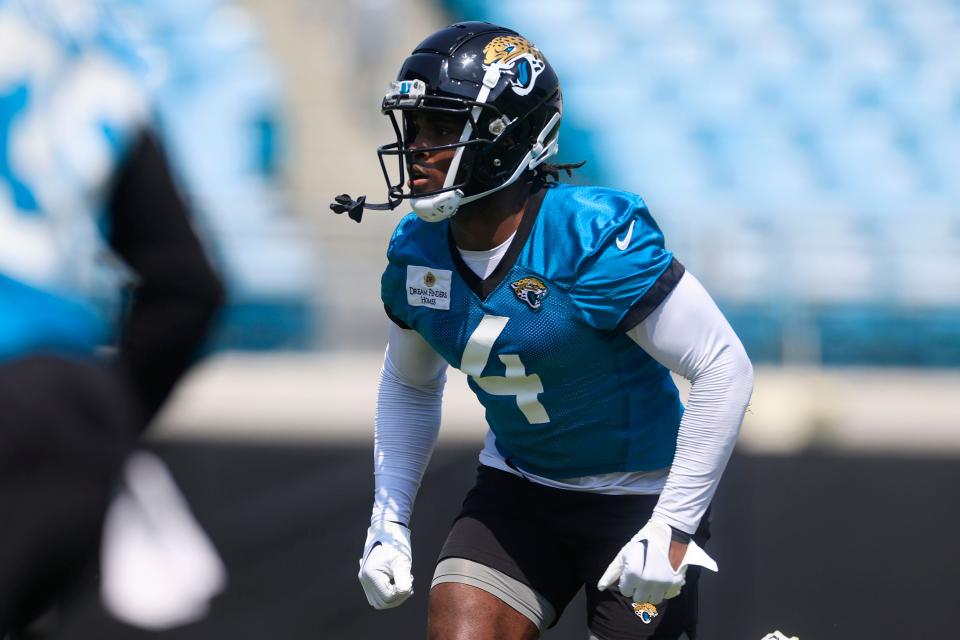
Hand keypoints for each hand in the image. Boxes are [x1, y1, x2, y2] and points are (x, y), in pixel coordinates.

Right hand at [358, 521, 413, 608]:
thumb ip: (403, 580)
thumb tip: (405, 592)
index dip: (402, 594)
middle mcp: (364, 579)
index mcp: (370, 575)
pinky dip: (388, 593)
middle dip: (398, 597)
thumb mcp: (402, 562)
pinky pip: (377, 594)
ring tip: (404, 582)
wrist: (387, 530)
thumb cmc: (395, 544)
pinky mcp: (368, 578)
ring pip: (379, 601)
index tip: (410, 581)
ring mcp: (364, 579)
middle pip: (382, 603)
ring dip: (393, 596)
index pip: (388, 597)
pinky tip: (397, 582)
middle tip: (409, 583)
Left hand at [597, 520, 716, 603]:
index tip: (631, 571)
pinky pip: (667, 596)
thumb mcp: (624, 554)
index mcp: (634, 574)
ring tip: (651, 578)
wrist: (668, 531)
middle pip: (639, 598)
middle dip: (638, 589)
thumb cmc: (642, 541)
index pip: (626, 591)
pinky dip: (664, 591)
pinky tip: (662, 579)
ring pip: (653, 600)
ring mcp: (663, 583)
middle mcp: (649, 581)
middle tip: (641, 575)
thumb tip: (600, 588)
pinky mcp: (676, 582)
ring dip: (651, 592)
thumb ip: (611, 572)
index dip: (626, 582)